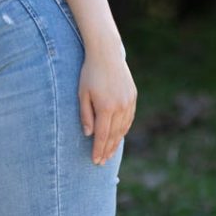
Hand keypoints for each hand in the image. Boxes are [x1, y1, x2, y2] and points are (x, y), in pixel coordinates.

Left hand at [78, 49, 135, 165]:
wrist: (106, 53)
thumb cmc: (89, 72)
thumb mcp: (82, 93)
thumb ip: (85, 115)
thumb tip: (89, 134)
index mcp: (106, 107)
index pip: (102, 135)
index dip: (98, 149)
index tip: (95, 161)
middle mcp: (120, 107)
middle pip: (114, 135)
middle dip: (107, 150)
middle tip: (102, 162)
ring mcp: (129, 102)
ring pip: (123, 128)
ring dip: (116, 142)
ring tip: (109, 153)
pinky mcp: (133, 97)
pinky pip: (129, 119)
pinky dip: (123, 129)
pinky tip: (118, 136)